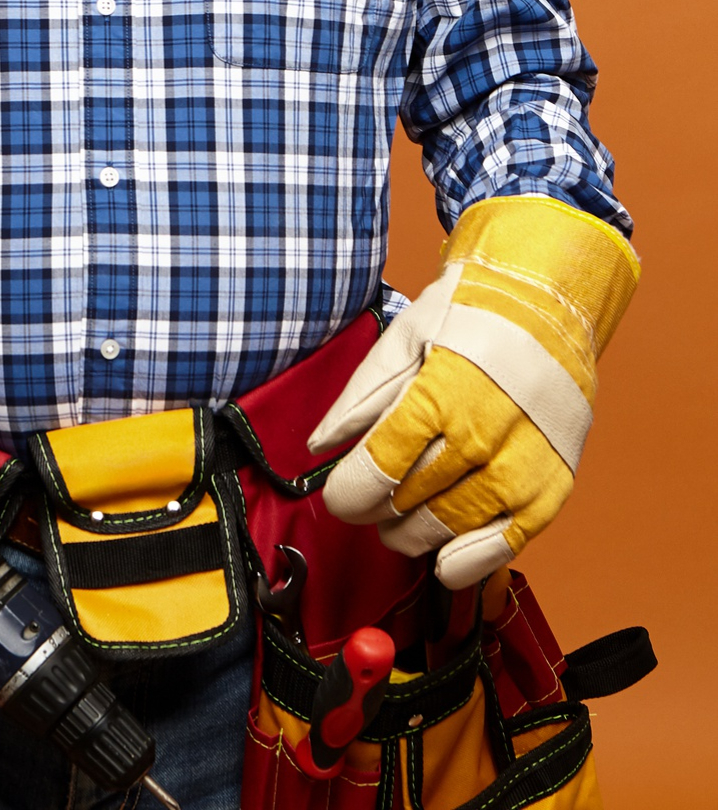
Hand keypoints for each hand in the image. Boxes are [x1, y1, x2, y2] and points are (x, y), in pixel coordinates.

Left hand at [308, 196, 637, 588]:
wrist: (549, 308)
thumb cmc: (473, 317)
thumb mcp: (404, 337)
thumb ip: (361, 396)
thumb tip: (321, 445)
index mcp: (440, 396)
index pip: (378, 470)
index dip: (348, 494)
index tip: (340, 495)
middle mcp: (482, 438)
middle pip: (408, 503)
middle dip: (376, 510)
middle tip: (369, 500)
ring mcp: (520, 468)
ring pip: (448, 529)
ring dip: (412, 535)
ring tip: (398, 521)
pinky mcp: (550, 489)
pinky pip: (504, 545)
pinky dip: (468, 562)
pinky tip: (444, 559)